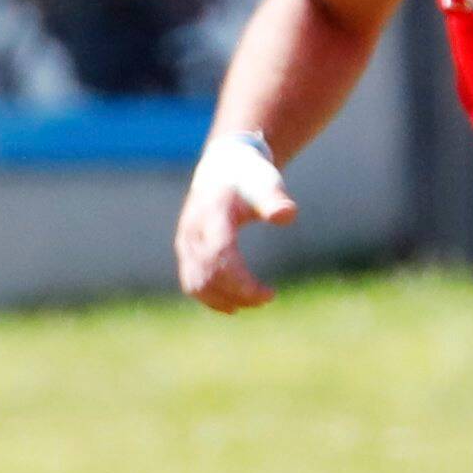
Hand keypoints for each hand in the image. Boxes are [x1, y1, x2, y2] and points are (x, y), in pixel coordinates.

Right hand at [176, 131, 298, 310]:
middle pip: (208, 275)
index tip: (268, 294)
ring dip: (224, 300)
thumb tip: (286, 215)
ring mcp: (185, 243)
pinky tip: (234, 305)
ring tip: (254, 302)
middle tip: (268, 298)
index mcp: (211, 215)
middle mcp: (192, 232)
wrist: (223, 167)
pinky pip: (192, 283)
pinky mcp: (186, 252)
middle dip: (238, 293)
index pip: (221, 256)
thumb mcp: (266, 183)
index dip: (241, 281)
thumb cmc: (249, 177)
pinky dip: (210, 298)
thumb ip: (275, 200)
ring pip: (196, 284)